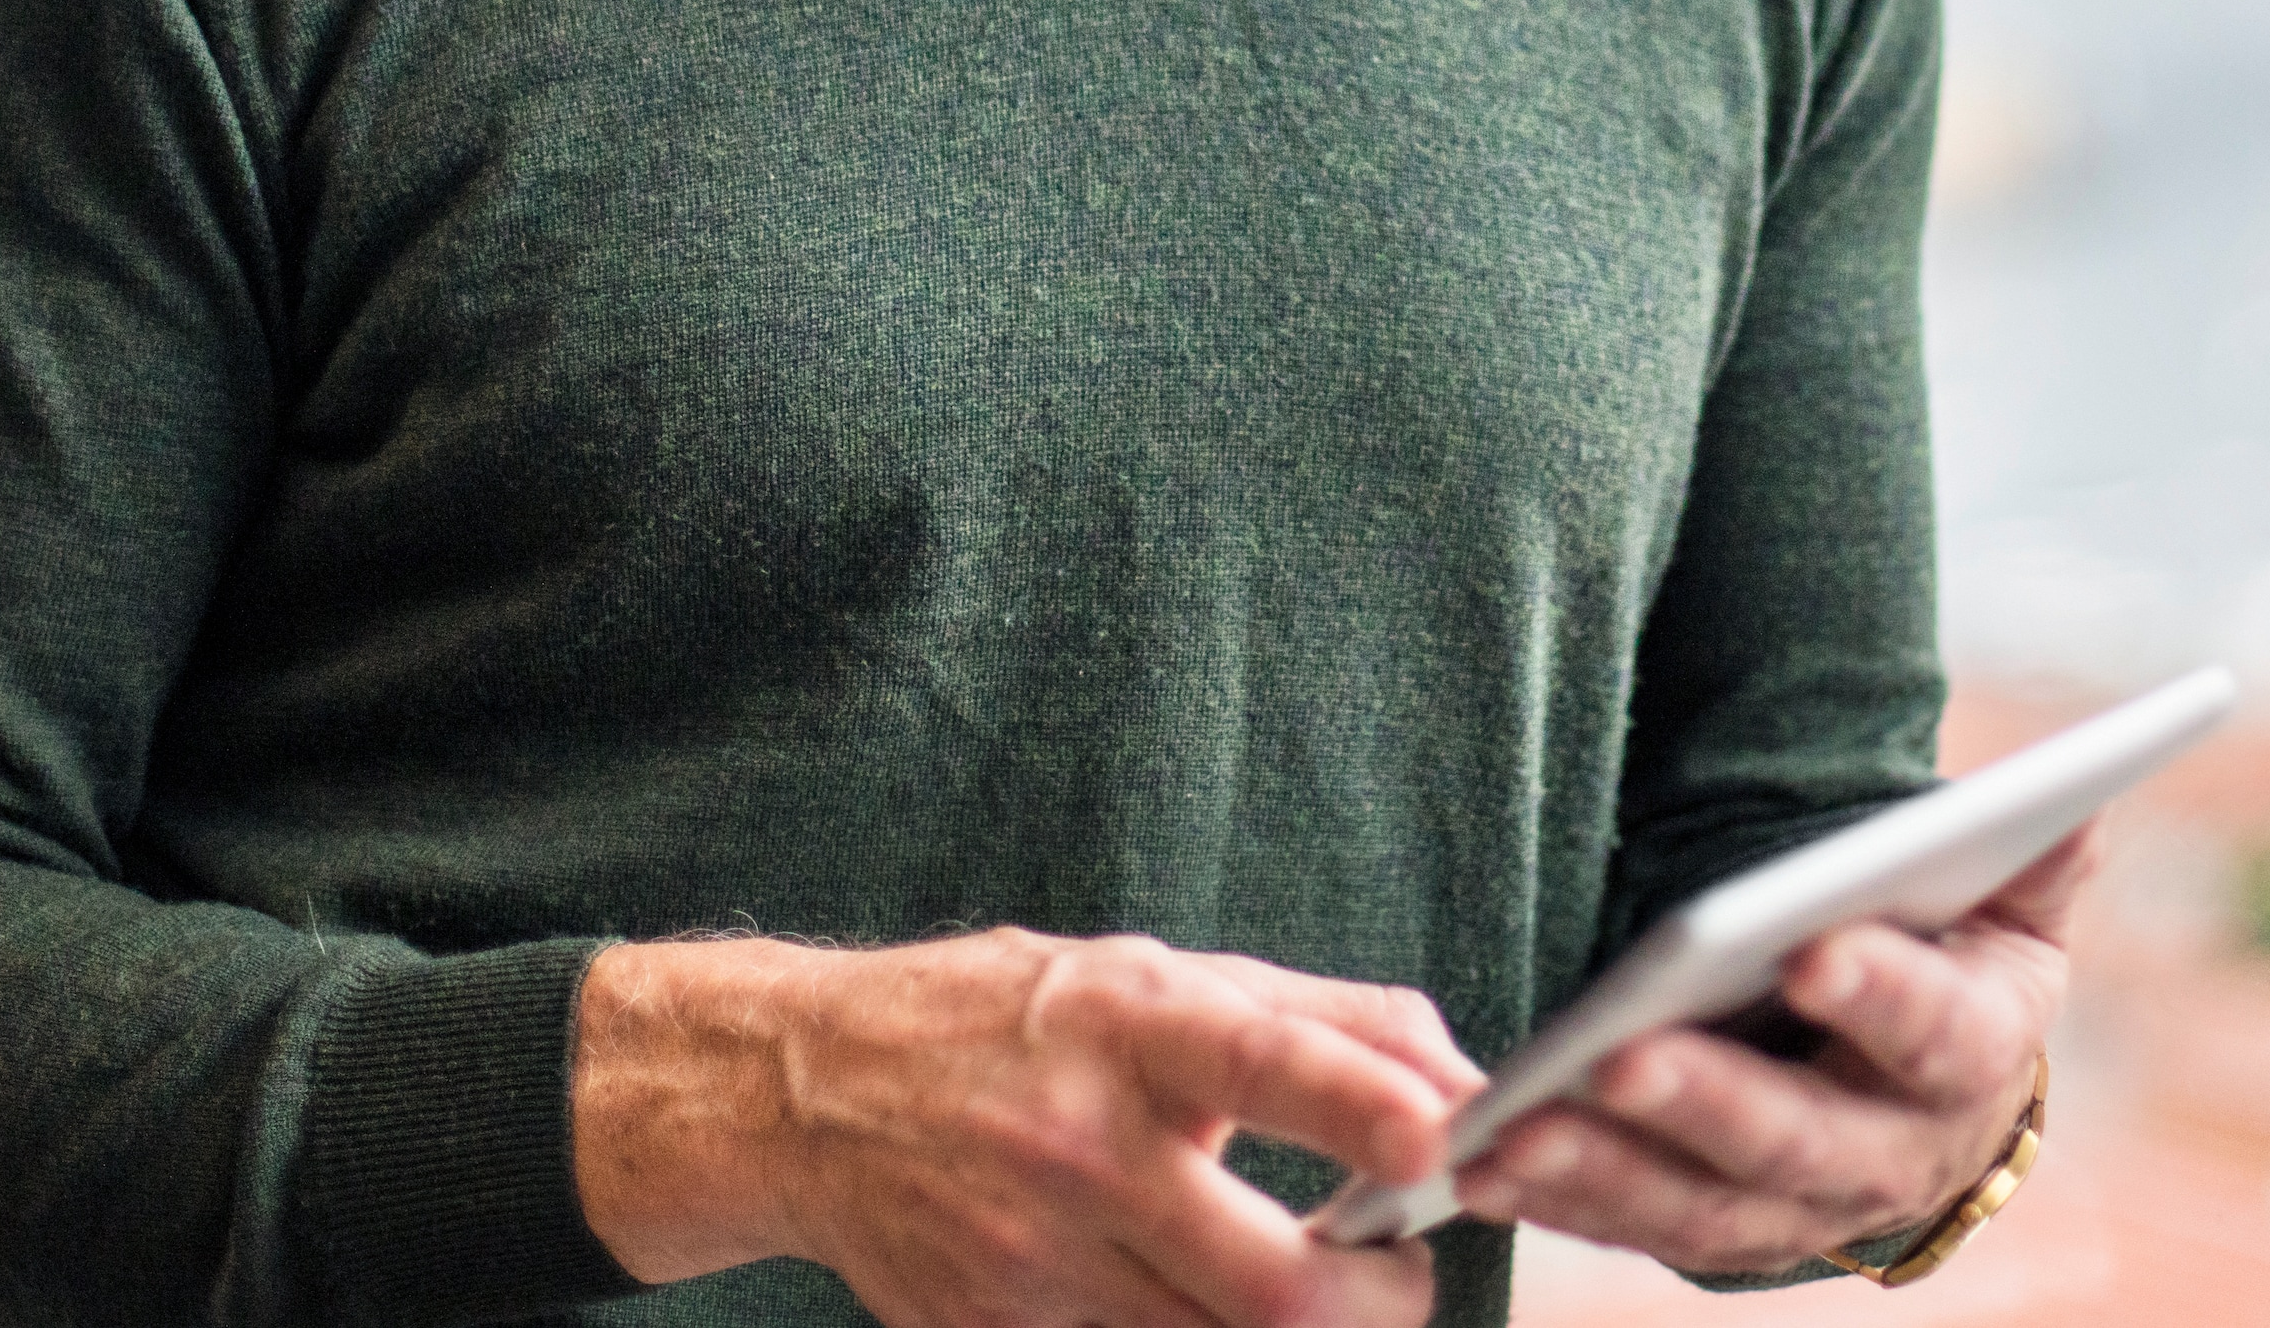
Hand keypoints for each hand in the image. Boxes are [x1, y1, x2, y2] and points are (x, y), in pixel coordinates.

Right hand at [575, 927, 1475, 1327]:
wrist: (811, 1098)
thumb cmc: (1018, 1021)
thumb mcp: (1157, 974)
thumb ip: (1317, 1019)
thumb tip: (1459, 1074)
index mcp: (1126, 1026)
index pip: (1258, 1062)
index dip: (1357, 1104)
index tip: (1437, 1139)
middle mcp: (1081, 1150)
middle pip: (1264, 1280)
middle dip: (1373, 1301)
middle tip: (1401, 1274)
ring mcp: (1034, 1261)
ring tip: (1321, 1290)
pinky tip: (1206, 1302)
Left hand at [1453, 824, 2090, 1277]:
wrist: (1930, 1097)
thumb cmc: (1958, 962)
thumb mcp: (2012, 907)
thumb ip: (2036, 853)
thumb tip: (2081, 797)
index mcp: (1974, 1055)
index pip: (1936, 1030)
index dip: (1881, 991)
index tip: (1812, 944)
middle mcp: (1892, 1156)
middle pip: (1801, 1139)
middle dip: (1709, 1101)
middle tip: (1622, 1054)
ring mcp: (1801, 1213)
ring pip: (1701, 1207)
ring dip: (1605, 1173)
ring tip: (1514, 1131)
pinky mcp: (1719, 1236)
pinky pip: (1633, 1230)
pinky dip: (1559, 1204)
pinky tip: (1483, 1165)